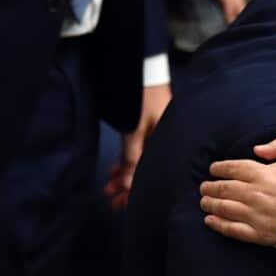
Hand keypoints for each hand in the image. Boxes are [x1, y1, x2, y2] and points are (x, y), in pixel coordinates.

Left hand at [107, 84, 170, 210]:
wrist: (144, 70)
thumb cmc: (143, 99)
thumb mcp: (135, 129)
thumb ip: (132, 157)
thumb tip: (129, 185)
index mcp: (166, 144)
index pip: (152, 174)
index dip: (135, 191)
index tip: (120, 205)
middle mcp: (163, 143)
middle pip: (145, 171)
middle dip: (127, 187)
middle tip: (111, 202)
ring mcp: (156, 137)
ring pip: (139, 162)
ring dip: (124, 175)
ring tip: (108, 188)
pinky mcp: (148, 129)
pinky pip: (137, 152)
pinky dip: (126, 161)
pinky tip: (116, 171)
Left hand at [200, 138, 275, 244]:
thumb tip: (257, 149)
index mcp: (265, 174)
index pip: (233, 168)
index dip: (219, 168)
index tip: (213, 169)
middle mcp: (256, 195)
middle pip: (224, 189)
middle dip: (211, 187)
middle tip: (204, 187)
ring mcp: (256, 216)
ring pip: (224, 209)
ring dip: (210, 204)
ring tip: (204, 201)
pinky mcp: (260, 234)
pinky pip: (232, 230)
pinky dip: (218, 225)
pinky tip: (209, 221)